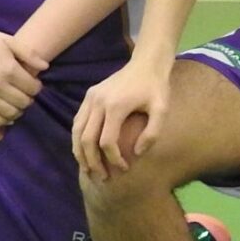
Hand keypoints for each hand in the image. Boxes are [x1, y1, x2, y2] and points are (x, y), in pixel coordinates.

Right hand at [0, 21, 42, 126]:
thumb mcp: (8, 40)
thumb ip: (28, 54)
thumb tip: (45, 67)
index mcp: (9, 69)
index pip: (33, 88)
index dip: (37, 87)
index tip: (34, 84)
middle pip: (23, 102)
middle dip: (29, 99)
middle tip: (26, 94)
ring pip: (9, 113)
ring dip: (17, 110)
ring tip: (16, 103)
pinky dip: (1, 119)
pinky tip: (5, 114)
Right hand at [71, 60, 172, 181]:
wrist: (146, 63)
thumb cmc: (156, 87)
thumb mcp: (162, 109)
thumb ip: (152, 133)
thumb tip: (136, 153)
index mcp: (116, 106)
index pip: (107, 142)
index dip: (114, 159)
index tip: (124, 169)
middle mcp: (98, 102)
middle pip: (87, 140)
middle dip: (93, 162)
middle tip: (102, 177)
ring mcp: (91, 98)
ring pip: (77, 132)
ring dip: (81, 153)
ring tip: (89, 169)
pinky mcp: (89, 95)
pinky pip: (78, 121)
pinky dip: (78, 139)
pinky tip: (85, 151)